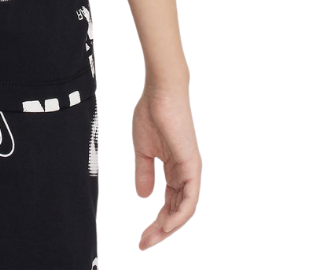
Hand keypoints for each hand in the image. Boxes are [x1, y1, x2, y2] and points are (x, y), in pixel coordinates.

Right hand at [133, 83, 200, 249]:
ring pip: (185, 210)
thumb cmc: (151, 113)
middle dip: (161, 230)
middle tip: (144, 243)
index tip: (142, 236)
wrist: (160, 92)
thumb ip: (144, 172)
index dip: (156, 222)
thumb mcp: (142, 150)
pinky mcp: (192, 166)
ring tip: (151, 239)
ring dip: (168, 227)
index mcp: (175, 169)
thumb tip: (143, 197)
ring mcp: (190, 170)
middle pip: (177, 211)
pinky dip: (179, 215)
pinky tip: (166, 225)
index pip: (169, 204)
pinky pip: (190, 199)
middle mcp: (185, 173)